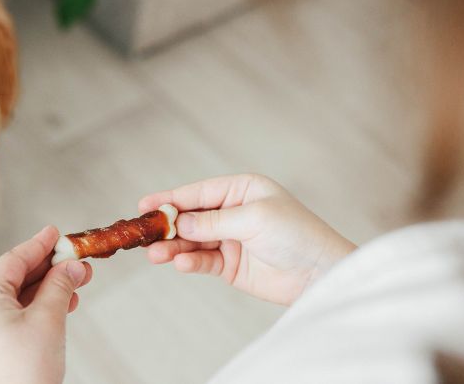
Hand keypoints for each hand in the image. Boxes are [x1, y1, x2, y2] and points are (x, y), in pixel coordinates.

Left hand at [0, 226, 92, 383]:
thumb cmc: (25, 374)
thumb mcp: (49, 320)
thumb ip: (59, 285)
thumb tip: (72, 266)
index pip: (13, 260)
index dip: (40, 245)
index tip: (57, 233)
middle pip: (12, 277)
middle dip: (49, 270)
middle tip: (78, 262)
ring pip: (12, 297)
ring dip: (44, 290)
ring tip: (77, 285)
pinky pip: (6, 314)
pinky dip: (32, 308)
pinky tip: (59, 304)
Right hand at [140, 174, 355, 304]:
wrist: (320, 273)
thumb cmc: (297, 235)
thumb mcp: (254, 219)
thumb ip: (214, 221)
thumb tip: (180, 222)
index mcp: (242, 190)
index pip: (198, 192)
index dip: (170, 199)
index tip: (144, 205)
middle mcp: (233, 212)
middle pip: (190, 217)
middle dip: (168, 226)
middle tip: (145, 234)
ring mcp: (230, 240)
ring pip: (192, 241)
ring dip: (173, 247)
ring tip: (156, 254)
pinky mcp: (230, 266)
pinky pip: (202, 261)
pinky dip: (189, 262)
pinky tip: (180, 263)